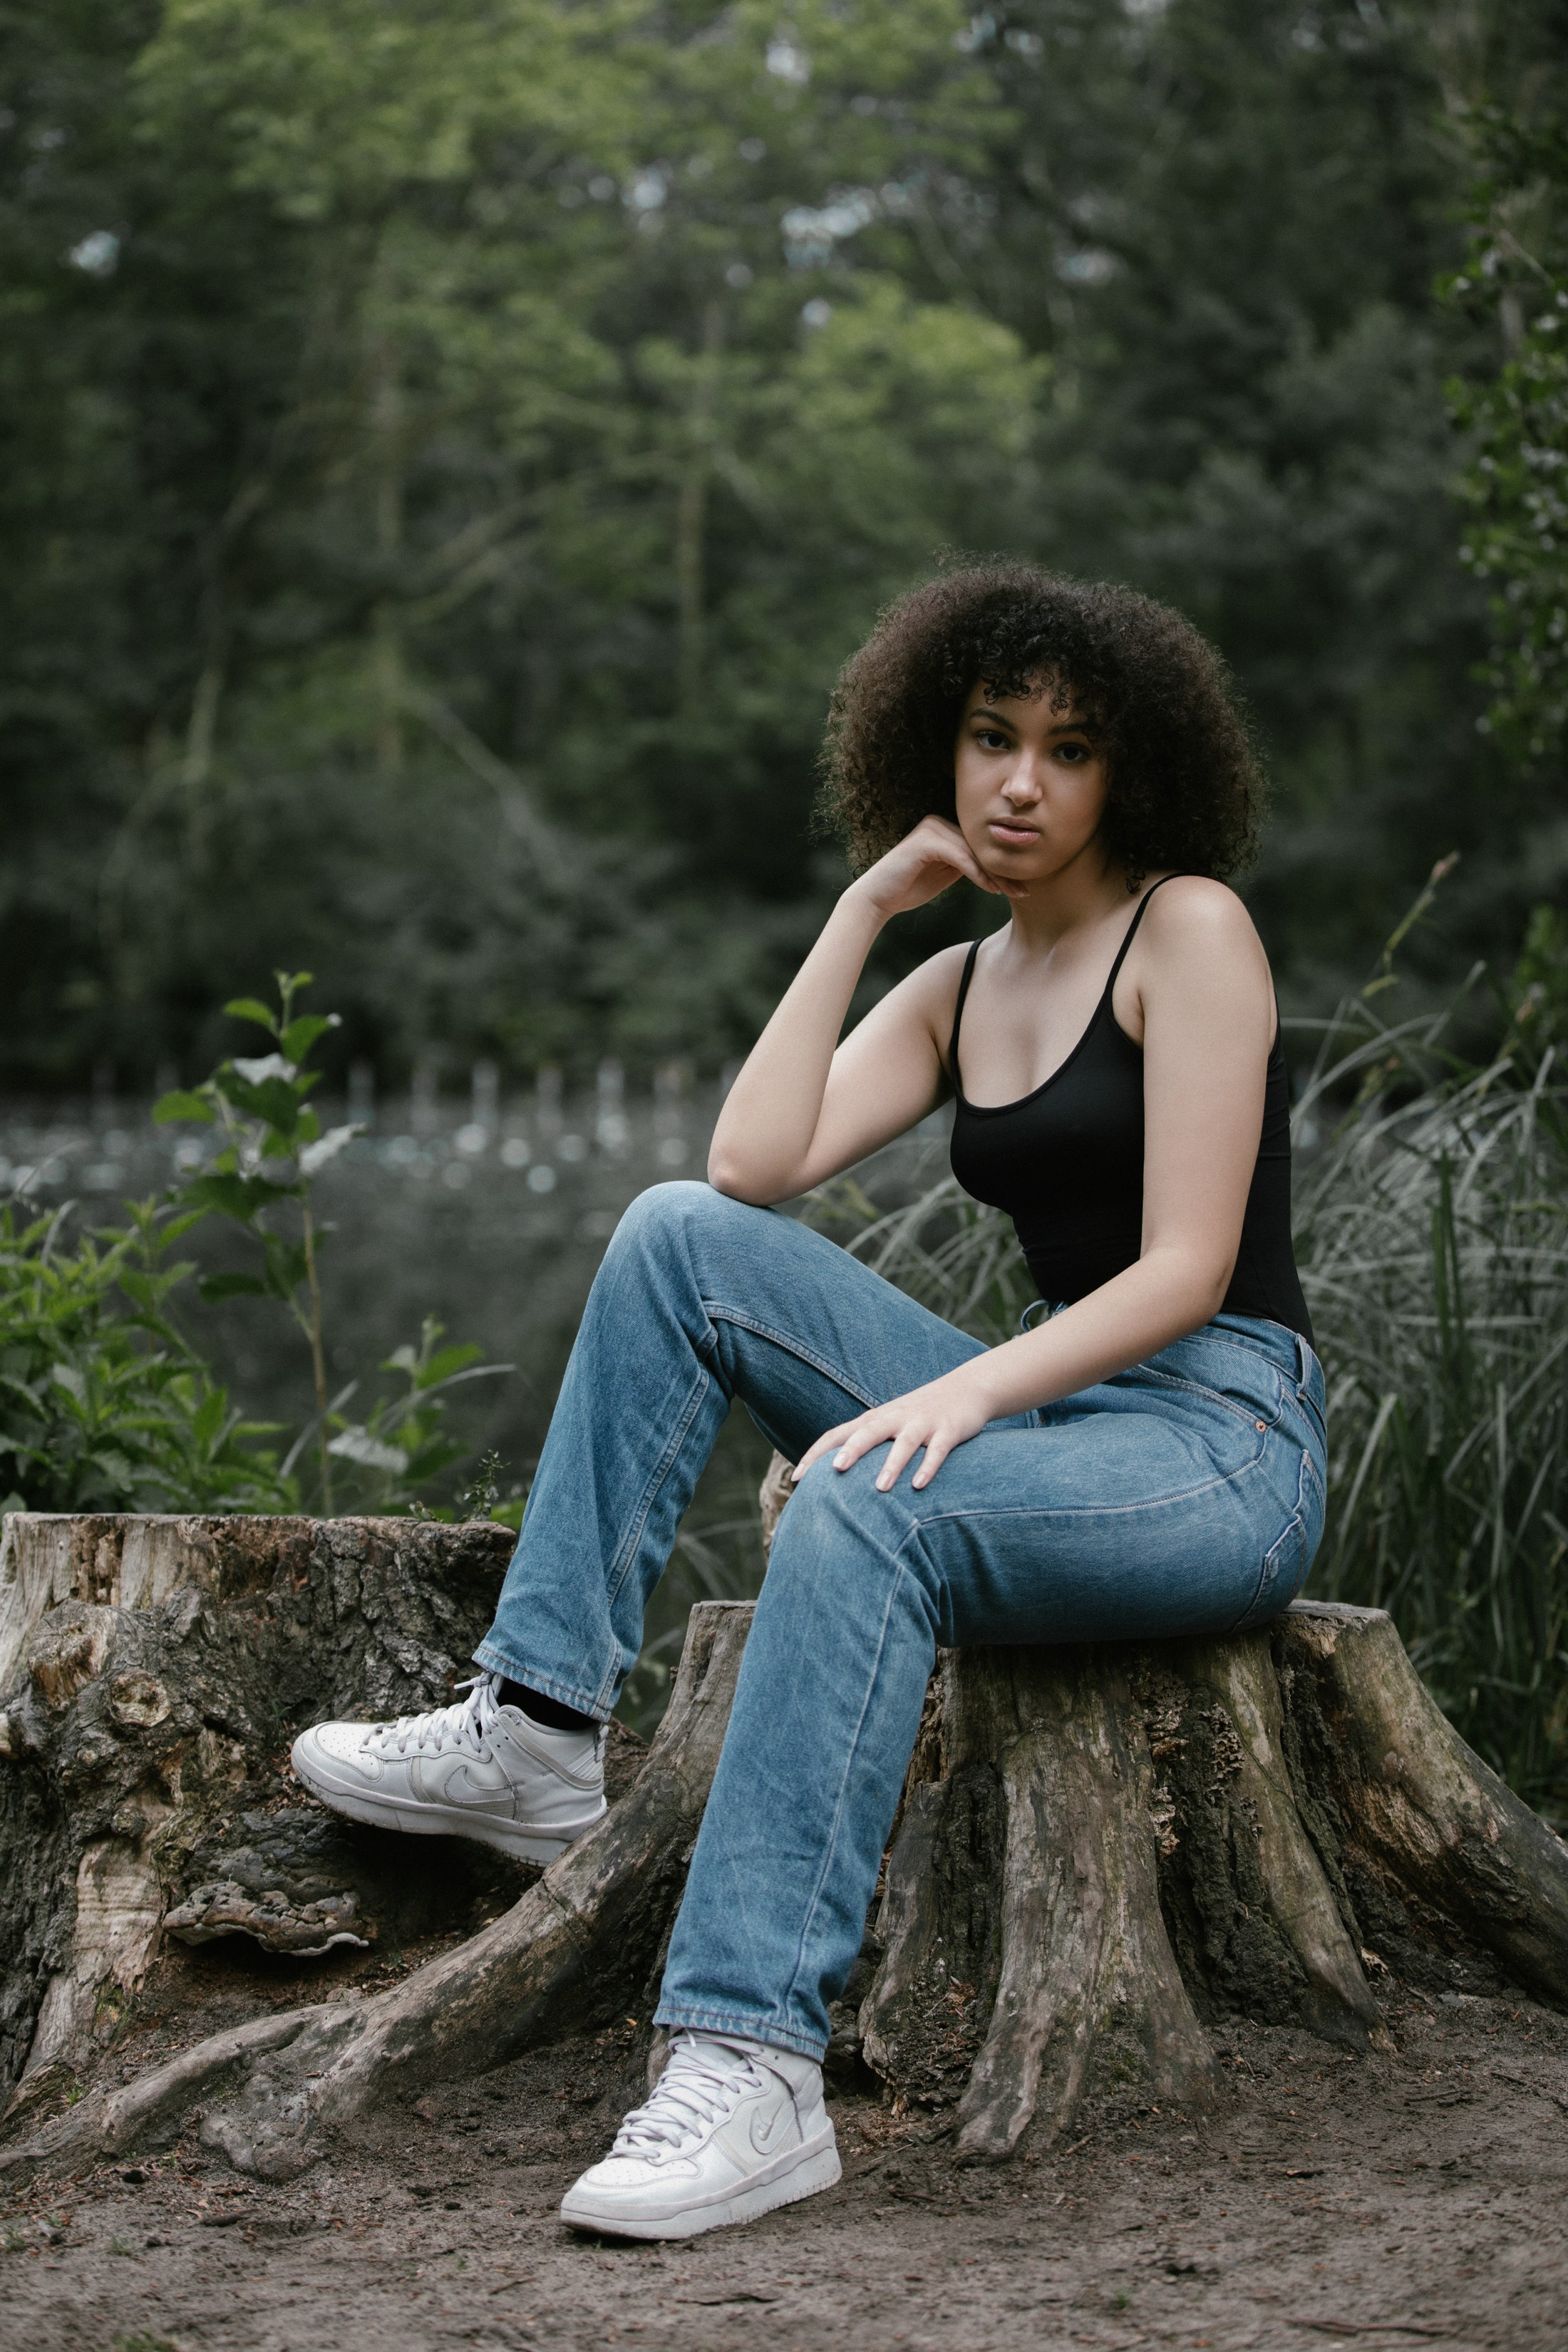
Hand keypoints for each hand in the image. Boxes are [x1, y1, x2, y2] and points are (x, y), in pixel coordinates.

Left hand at [792, 1364, 996, 1493]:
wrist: (966, 1389)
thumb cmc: (919, 1415)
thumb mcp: (888, 1424)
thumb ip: (862, 1443)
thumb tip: (829, 1474)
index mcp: (874, 1419)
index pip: (837, 1434)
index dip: (816, 1454)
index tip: (795, 1478)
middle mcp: (895, 1418)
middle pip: (868, 1432)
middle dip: (851, 1450)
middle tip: (835, 1470)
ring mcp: (922, 1423)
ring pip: (904, 1442)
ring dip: (892, 1464)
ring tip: (880, 1488)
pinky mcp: (948, 1430)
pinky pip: (937, 1450)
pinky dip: (928, 1467)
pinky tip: (919, 1485)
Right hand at [847, 815, 1023, 922]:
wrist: (877, 898)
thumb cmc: (909, 889)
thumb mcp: (946, 875)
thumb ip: (966, 865)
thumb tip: (997, 868)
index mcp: (945, 827)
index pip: (981, 846)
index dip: (1003, 866)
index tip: (1022, 886)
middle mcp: (939, 822)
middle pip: (981, 847)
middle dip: (1005, 871)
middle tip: (1025, 890)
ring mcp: (932, 828)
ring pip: (974, 852)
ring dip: (996, 875)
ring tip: (1014, 892)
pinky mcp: (927, 841)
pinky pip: (961, 857)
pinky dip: (978, 874)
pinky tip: (992, 889)